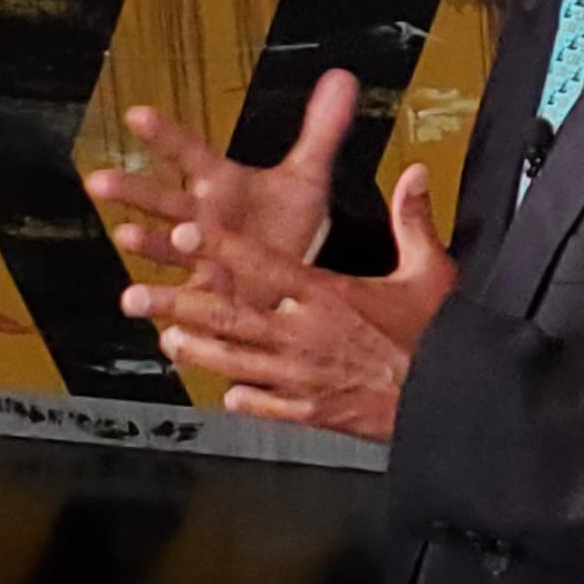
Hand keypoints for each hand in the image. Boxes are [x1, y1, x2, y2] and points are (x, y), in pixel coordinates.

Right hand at [87, 69, 357, 303]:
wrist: (292, 271)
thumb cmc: (287, 220)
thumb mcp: (308, 175)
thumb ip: (322, 129)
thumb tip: (343, 77)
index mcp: (221, 185)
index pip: (191, 154)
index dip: (166, 136)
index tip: (137, 114)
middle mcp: (201, 218)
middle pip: (165, 200)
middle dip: (133, 190)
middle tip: (98, 179)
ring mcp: (199, 259)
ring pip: (167, 248)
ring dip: (148, 242)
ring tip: (125, 234)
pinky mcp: (206, 298)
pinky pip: (183, 299)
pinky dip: (164, 304)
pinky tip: (138, 305)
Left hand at [121, 164, 458, 442]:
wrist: (448, 397)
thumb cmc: (439, 335)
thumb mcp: (431, 269)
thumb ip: (413, 220)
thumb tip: (415, 174)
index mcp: (329, 295)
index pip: (265, 264)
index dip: (221, 247)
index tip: (185, 232)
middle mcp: (304, 334)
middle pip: (229, 316)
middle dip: (177, 305)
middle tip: (135, 296)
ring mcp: (301, 376)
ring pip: (235, 360)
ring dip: (196, 349)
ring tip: (164, 340)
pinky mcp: (311, 409)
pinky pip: (266, 401)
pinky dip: (244, 395)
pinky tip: (225, 391)